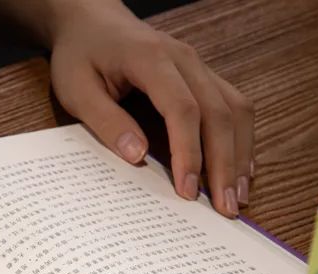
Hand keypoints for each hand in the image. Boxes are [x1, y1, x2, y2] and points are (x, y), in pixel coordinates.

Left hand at [42, 0, 252, 216]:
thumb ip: (106, 120)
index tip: (188, 191)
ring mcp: (199, 66)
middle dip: (225, 163)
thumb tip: (137, 156)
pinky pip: (232, 106)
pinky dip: (240, 139)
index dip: (189, 152)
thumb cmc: (80, 55)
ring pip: (235, 109)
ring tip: (238, 197)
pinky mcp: (203, 76)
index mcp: (152, 59)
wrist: (91, 21)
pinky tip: (241, 169)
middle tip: (226, 209)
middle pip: (219, 113)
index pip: (183, 109)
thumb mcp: (76, 89)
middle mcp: (186, 60)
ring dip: (240, 154)